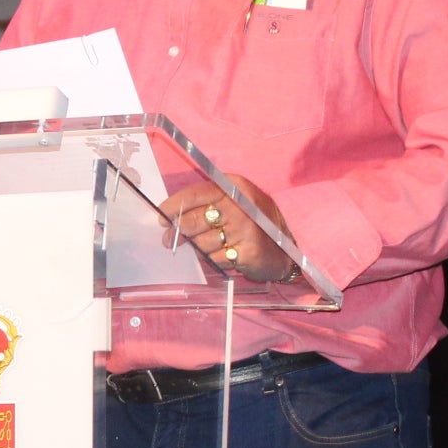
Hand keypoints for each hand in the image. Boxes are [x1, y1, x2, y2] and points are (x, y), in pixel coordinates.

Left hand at [158, 176, 300, 282]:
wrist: (286, 251)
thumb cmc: (255, 225)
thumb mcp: (236, 204)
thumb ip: (208, 205)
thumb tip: (172, 218)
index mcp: (235, 187)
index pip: (195, 193)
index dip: (174, 206)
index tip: (161, 216)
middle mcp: (240, 205)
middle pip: (195, 219)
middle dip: (178, 231)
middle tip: (169, 240)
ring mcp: (245, 228)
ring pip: (202, 242)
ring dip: (199, 248)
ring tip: (207, 248)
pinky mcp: (248, 250)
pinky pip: (215, 258)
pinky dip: (214, 260)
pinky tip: (224, 256)